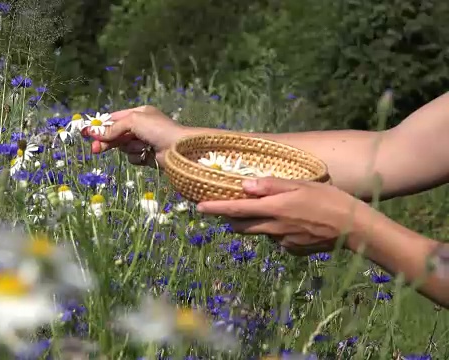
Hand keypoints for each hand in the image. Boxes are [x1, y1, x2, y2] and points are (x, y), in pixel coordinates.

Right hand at [86, 106, 188, 167]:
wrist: (178, 148)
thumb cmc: (157, 129)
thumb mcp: (133, 122)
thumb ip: (113, 128)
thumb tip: (94, 133)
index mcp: (139, 113)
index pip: (114, 119)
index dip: (101, 127)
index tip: (87, 133)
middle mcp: (141, 127)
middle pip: (116, 135)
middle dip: (107, 141)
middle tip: (94, 150)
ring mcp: (144, 142)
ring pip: (124, 147)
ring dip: (129, 148)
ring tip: (140, 147)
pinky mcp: (147, 156)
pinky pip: (133, 157)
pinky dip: (137, 157)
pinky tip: (145, 155)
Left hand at [196, 177, 374, 255]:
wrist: (354, 229)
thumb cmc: (330, 200)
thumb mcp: (301, 184)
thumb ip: (271, 185)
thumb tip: (245, 184)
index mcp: (274, 209)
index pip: (236, 209)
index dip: (215, 209)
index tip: (199, 207)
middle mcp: (273, 228)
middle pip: (241, 226)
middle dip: (231, 218)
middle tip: (231, 207)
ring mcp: (283, 242)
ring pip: (260, 232)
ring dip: (257, 222)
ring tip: (276, 209)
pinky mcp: (293, 250)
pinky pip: (277, 240)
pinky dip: (278, 230)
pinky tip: (296, 222)